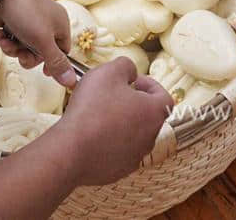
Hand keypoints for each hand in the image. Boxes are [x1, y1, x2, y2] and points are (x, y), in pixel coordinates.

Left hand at [0, 0, 76, 87]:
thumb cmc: (26, 12)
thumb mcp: (43, 41)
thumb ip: (56, 62)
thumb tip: (72, 82)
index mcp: (60, 24)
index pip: (63, 51)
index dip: (53, 63)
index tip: (44, 72)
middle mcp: (47, 22)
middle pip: (41, 52)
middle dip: (26, 55)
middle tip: (20, 52)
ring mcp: (30, 21)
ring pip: (24, 47)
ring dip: (13, 47)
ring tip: (6, 40)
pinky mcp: (15, 20)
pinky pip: (13, 38)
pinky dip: (6, 38)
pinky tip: (0, 33)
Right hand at [57, 58, 171, 184]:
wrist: (71, 149)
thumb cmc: (93, 108)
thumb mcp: (109, 71)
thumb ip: (126, 65)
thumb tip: (131, 73)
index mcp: (153, 113)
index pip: (164, 97)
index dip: (150, 84)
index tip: (133, 81)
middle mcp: (149, 137)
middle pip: (148, 116)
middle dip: (133, 103)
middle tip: (113, 95)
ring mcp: (134, 157)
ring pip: (133, 134)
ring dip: (122, 122)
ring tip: (99, 113)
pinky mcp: (118, 170)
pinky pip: (118, 151)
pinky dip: (110, 141)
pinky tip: (92, 133)